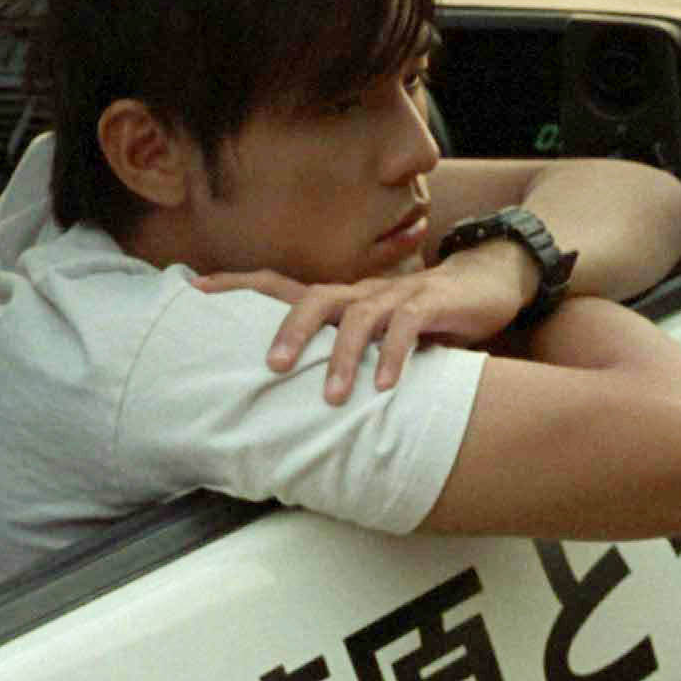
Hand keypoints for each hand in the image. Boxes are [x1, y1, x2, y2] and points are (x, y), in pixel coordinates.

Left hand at [192, 238, 538, 400]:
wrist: (487, 281)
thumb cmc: (421, 316)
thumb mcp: (376, 336)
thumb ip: (343, 356)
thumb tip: (292, 398)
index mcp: (342, 299)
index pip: (280, 284)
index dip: (237, 283)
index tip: (194, 288)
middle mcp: (362, 293)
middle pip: (314, 298)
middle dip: (289, 330)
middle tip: (271, 367)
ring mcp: (396, 296)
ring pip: (359, 317)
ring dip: (342, 357)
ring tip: (330, 395)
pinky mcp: (429, 305)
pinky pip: (406, 328)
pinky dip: (393, 357)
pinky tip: (384, 386)